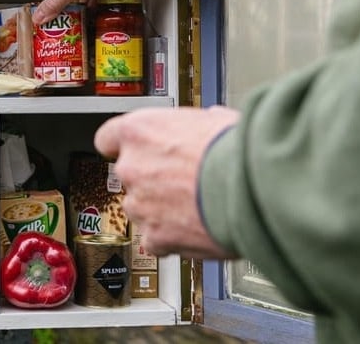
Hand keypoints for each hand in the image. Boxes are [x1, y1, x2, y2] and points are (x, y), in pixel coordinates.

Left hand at [94, 106, 239, 258]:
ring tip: (195, 205)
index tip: (134, 150)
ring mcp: (140, 204)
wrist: (252, 188)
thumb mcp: (215, 119)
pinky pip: (155, 239)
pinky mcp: (155, 236)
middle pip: (129, 174)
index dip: (124, 145)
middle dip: (152, 178)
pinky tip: (194, 228)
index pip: (108, 138)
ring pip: (141, 208)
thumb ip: (196, 125)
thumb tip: (209, 124)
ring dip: (161, 208)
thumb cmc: (236, 150)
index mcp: (139, 130)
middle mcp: (131, 166)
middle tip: (183, 179)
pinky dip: (171, 238)